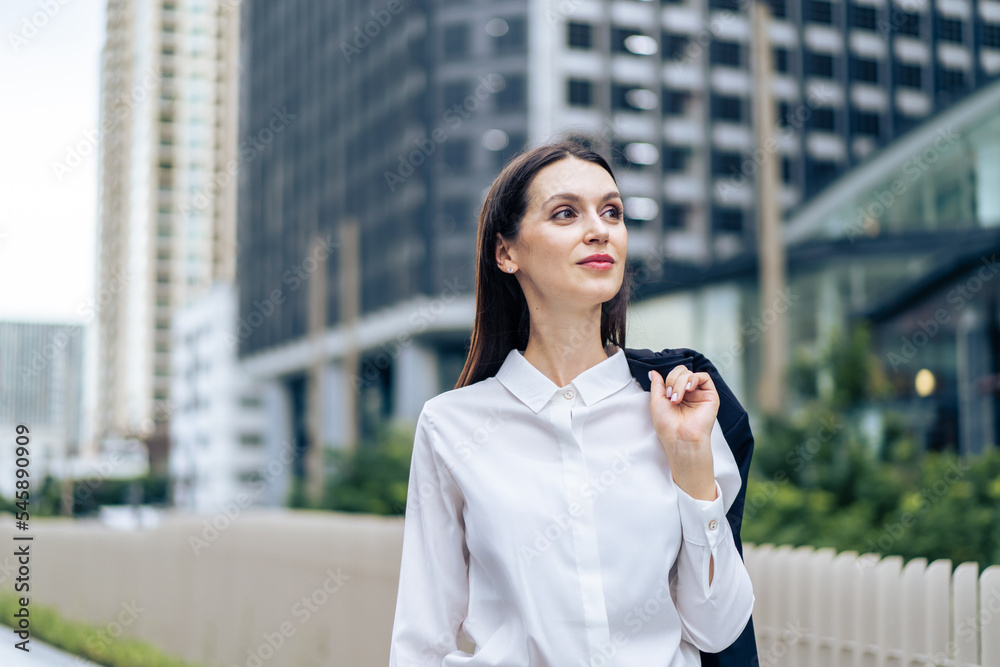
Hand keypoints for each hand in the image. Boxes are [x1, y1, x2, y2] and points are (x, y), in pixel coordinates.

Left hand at [648, 366, 719, 500]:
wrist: (680, 438)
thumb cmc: (668, 426)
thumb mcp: (656, 402)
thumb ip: (657, 385)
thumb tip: (654, 372)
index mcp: (676, 394)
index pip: (673, 375)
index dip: (668, 380)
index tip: (665, 395)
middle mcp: (688, 394)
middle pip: (681, 371)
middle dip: (673, 380)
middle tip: (671, 396)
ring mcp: (699, 394)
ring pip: (690, 373)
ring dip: (680, 383)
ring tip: (678, 398)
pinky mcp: (710, 396)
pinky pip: (704, 377)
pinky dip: (694, 379)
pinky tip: (689, 389)